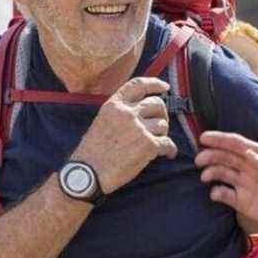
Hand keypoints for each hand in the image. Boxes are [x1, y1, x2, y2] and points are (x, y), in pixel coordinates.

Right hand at [72, 77, 177, 193]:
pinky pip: (168, 143)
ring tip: (155, 143)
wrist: (87, 174)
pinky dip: (170, 149)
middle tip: (159, 126)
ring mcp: (139, 128)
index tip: (165, 87)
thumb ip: (120, 112)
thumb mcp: (101, 121)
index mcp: (114, 105)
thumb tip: (141, 109)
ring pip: (162, 124)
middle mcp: (127, 113)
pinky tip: (168, 154)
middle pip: (157, 104)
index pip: (138, 85)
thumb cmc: (92, 152)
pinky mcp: (148, 145)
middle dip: (161, 114)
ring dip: (162, 134)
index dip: (155, 84)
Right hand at [195, 131, 257, 234]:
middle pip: (225, 157)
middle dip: (210, 155)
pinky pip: (224, 195)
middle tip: (199, 159)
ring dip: (211, 172)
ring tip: (205, 176)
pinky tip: (216, 193)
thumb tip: (249, 154)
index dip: (220, 139)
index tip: (204, 138)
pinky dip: (217, 193)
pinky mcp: (242, 202)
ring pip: (221, 173)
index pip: (237, 144)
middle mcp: (249, 168)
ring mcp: (244, 184)